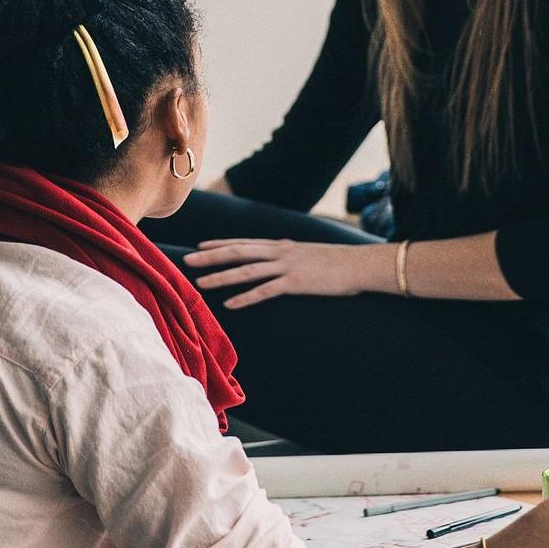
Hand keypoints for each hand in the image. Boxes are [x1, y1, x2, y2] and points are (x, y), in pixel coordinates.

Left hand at [187, 239, 388, 308]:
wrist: (361, 264)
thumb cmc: (340, 262)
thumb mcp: (312, 254)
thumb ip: (294, 257)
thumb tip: (284, 262)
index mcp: (283, 245)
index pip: (245, 242)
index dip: (221, 244)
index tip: (201, 246)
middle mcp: (280, 252)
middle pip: (238, 252)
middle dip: (211, 256)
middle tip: (187, 260)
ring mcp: (287, 267)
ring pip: (246, 270)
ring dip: (221, 277)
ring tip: (200, 282)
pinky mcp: (296, 283)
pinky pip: (265, 291)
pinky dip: (246, 298)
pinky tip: (230, 305)